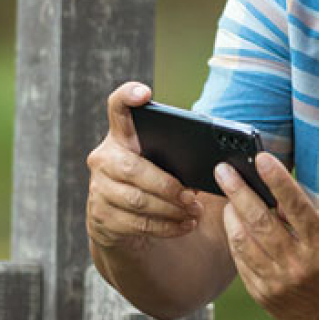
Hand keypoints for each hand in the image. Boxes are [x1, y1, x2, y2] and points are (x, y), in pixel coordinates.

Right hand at [85, 82, 202, 250]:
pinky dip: (167, 226)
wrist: (122, 223)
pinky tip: (185, 225)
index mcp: (121, 137)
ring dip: (171, 209)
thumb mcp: (162, 165)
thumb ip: (178, 157)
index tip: (145, 93)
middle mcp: (104, 158)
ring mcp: (99, 189)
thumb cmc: (153, 184)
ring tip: (194, 212)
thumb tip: (219, 163)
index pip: (117, 108)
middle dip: (167, 185)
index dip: (127, 97)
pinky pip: (138, 223)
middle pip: (133, 168)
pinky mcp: (101, 217)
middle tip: (192, 196)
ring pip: (137, 200)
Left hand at [216, 153, 318, 319]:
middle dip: (237, 191)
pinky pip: (240, 261)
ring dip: (231, 215)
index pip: (295, 205)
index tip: (261, 158)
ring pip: (242, 241)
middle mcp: (298, 264)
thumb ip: (311, 216)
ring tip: (228, 199)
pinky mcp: (263, 295)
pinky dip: (235, 239)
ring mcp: (278, 282)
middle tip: (224, 171)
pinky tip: (234, 226)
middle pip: (260, 220)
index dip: (277, 179)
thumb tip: (276, 196)